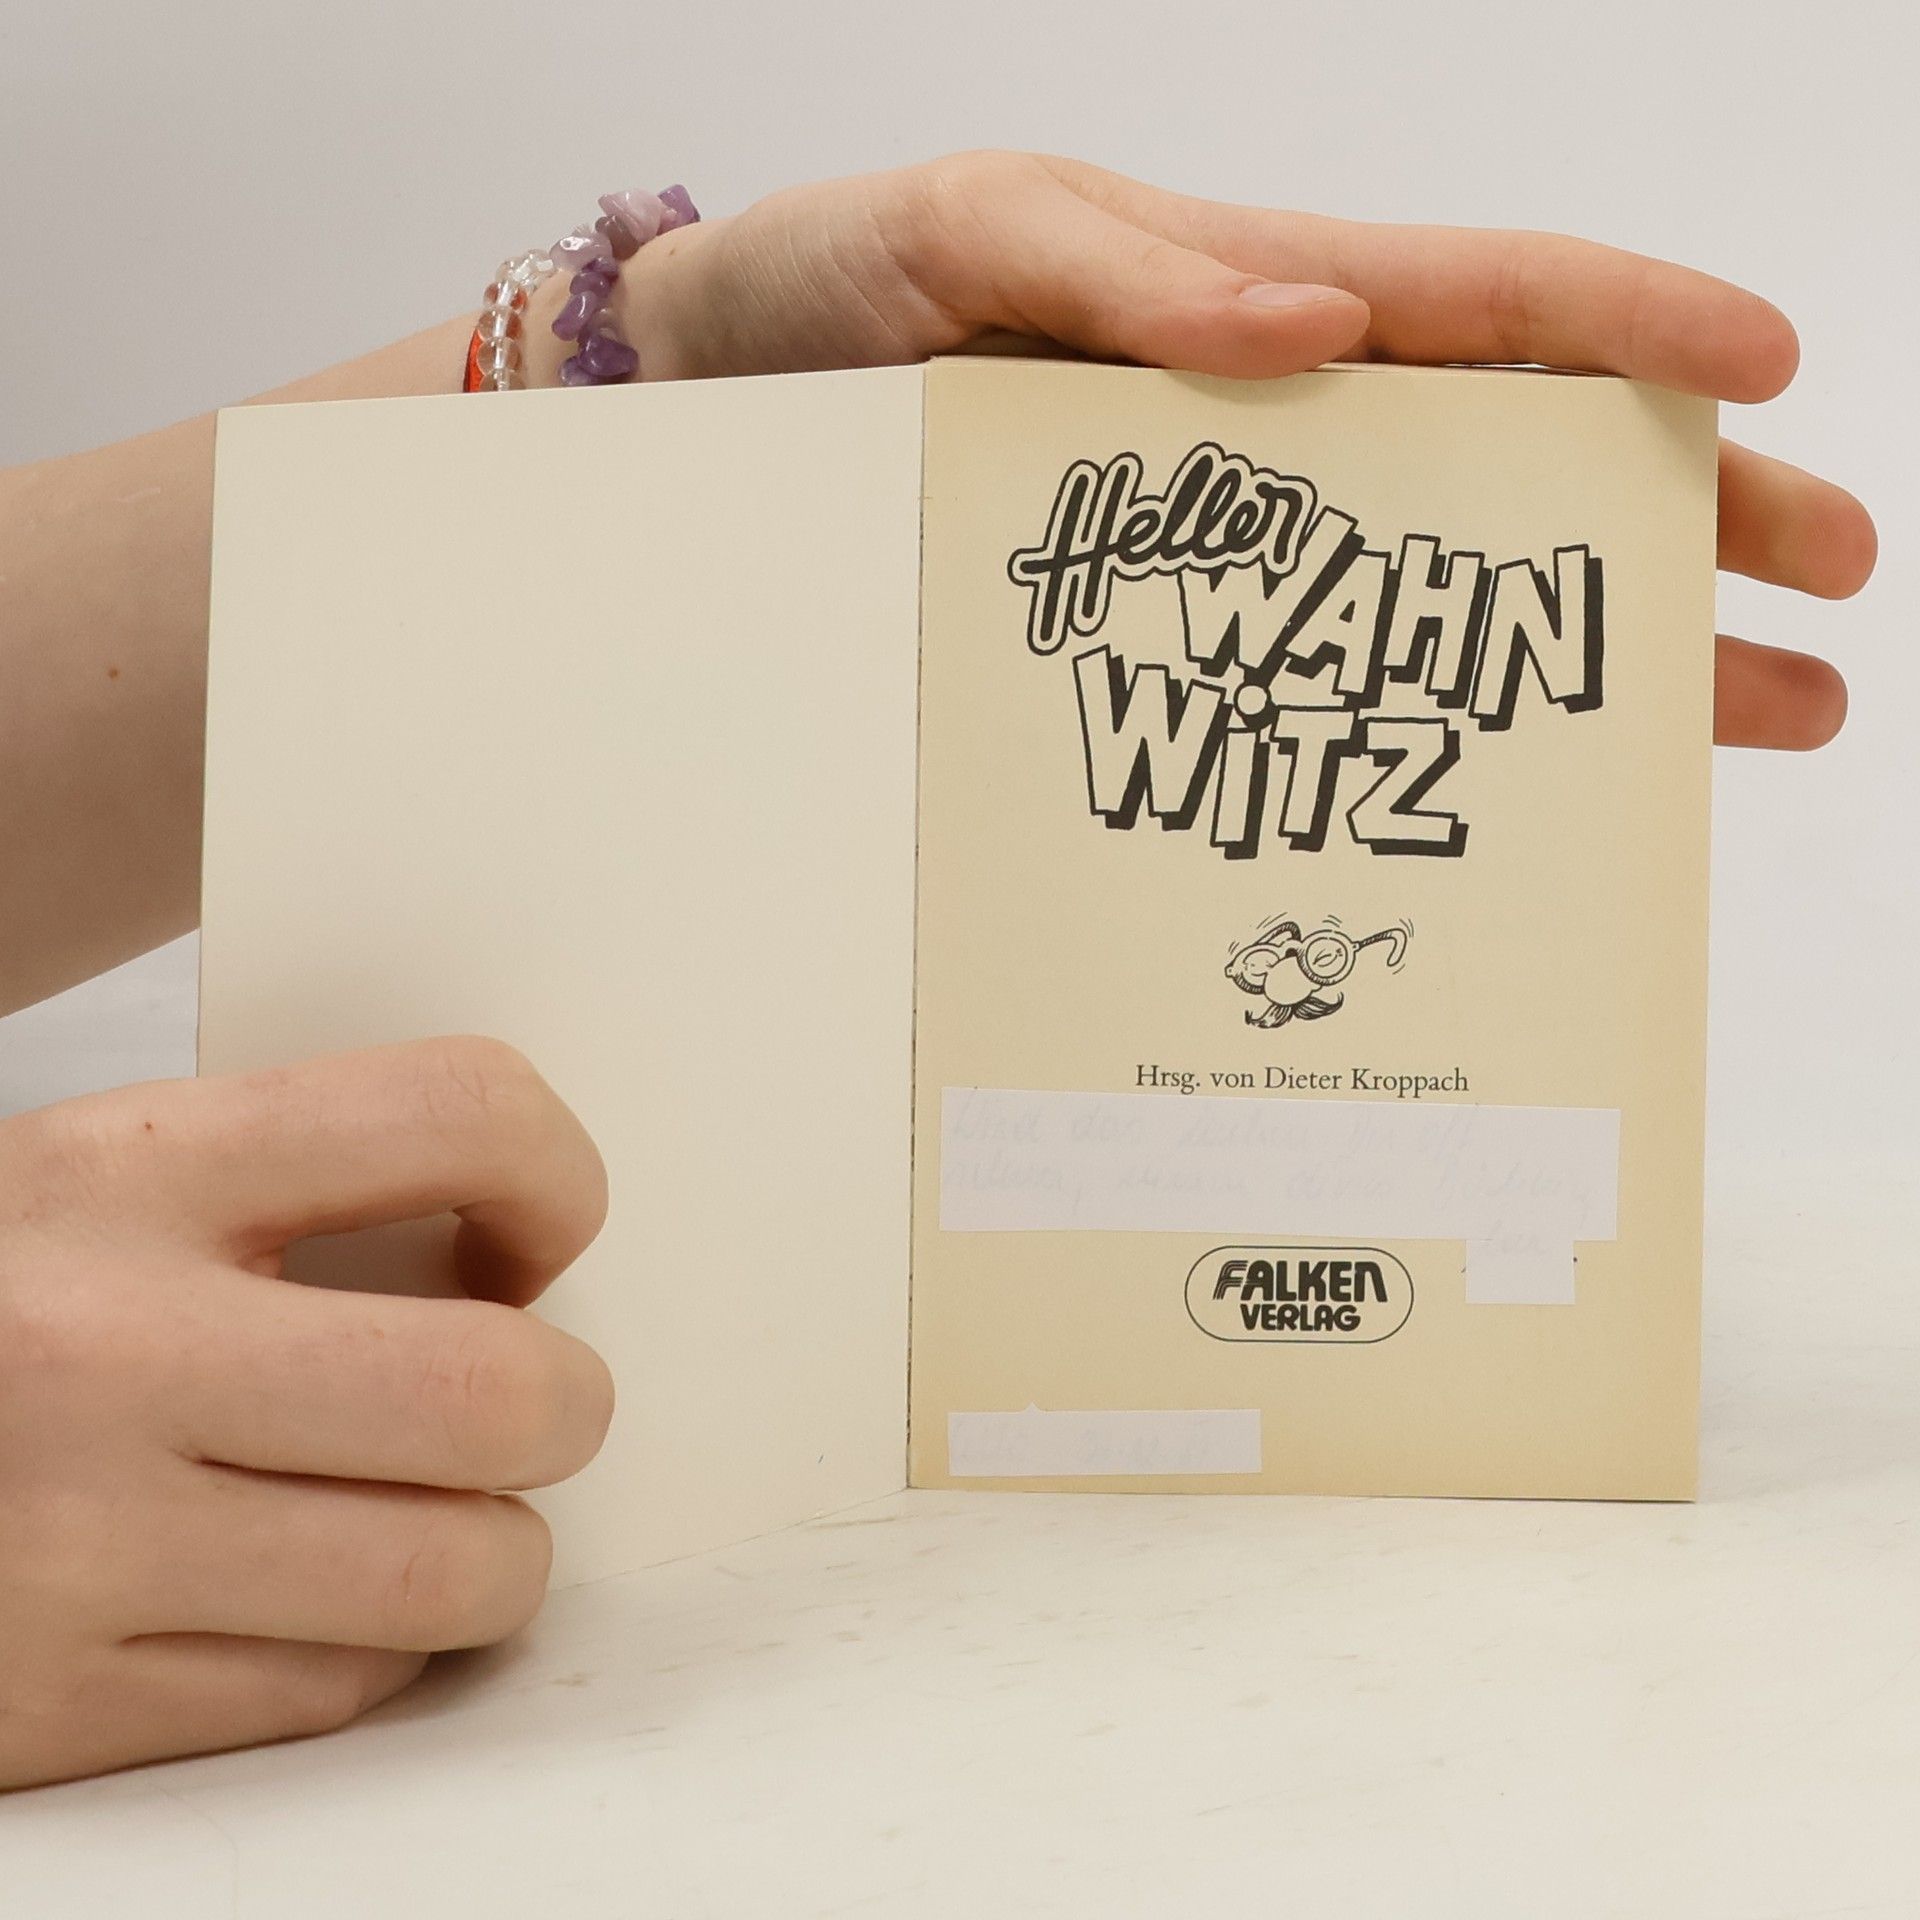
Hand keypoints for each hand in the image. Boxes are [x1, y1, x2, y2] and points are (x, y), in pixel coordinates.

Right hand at [0, 1037, 610, 1789]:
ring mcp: (76, 1547)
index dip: (556, 1176)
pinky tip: (311, 1587)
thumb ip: (295, 1184)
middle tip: (524, 1398)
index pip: (457, 1114)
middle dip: (564, 1403)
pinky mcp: (56, 1710)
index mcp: (126, 1171)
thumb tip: (520, 1242)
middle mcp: (101, 1351)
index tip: (536, 1234)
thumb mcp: (97, 1178)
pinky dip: (372, 1644)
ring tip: (436, 1507)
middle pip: (493, 1391)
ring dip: (493, 1548)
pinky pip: (335, 1689)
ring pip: (451, 1576)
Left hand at [617, 151, 1871, 749]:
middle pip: (1519, 468)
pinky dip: (1401, 742)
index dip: (1633, 330)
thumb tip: (1323, 320)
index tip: (1771, 372)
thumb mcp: (969, 236)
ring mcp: (1219, 547)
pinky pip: (1307, 686)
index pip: (1485, 303)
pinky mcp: (1148, 640)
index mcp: (1249, 302)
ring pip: (1444, 594)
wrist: (702, 412)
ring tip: (1757, 713)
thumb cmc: (828, 288)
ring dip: (1601, 656)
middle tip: (1825, 598)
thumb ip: (1133, 273)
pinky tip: (1480, 807)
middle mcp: (1265, 432)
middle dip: (1683, 521)